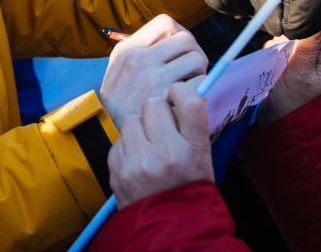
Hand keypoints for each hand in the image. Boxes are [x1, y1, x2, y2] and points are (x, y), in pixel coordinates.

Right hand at [99, 15, 207, 128]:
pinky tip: (186, 98)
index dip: (177, 34)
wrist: (109, 133)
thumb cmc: (120, 99)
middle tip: (188, 68)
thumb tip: (175, 36)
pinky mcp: (167, 99)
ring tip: (187, 83)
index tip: (177, 49)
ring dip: (198, 71)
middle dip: (192, 52)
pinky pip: (199, 84)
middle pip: (186, 39)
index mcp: (128, 49)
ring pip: (197, 59)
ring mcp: (153, 79)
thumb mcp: (119, 67)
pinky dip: (199, 90)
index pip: (165, 23)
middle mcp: (139, 61)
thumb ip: (142, 49)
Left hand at [108, 82, 213, 208]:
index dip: (181, 92)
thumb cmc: (188, 189)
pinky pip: (118, 140)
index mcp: (193, 149)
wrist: (168, 228)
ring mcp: (138, 163)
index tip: (178, 97)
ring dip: (139, 127)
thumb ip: (192, 126)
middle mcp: (165, 153)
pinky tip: (137, 159)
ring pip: (132, 119)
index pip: (188, 100)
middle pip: (154, 104)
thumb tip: (179, 94)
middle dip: (157, 112)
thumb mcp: (203, 158)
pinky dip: (126, 146)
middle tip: (162, 126)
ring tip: (148, 144)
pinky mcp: (118, 171)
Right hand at [256, 26, 320, 124]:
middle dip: (293, 33)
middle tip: (285, 46)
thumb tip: (319, 24)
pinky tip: (271, 57)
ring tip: (278, 57)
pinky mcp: (284, 58)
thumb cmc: (292, 98)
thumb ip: (308, 49)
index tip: (298, 22)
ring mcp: (298, 56)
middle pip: (306, 31)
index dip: (314, 23)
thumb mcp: (301, 73)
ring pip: (291, 35)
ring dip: (281, 40)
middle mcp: (313, 55)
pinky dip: (274, 46)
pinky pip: (279, 44)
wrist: (274, 115)